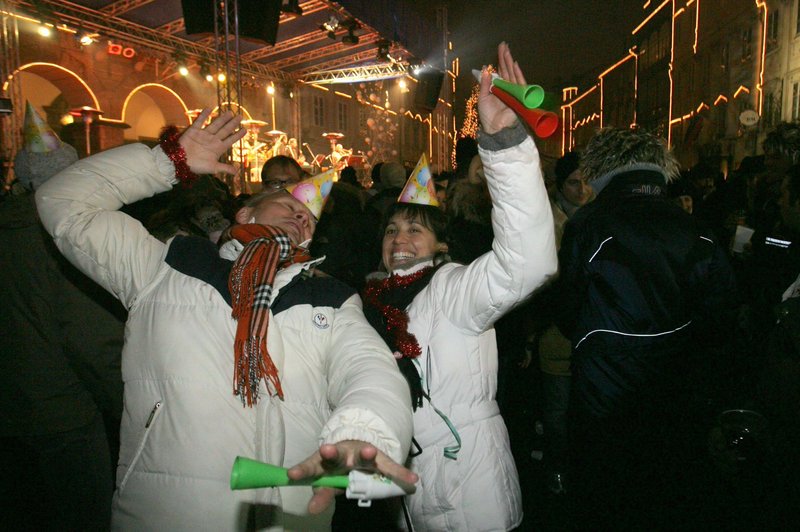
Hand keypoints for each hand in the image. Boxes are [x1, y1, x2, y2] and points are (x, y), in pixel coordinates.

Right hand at [179, 108, 246, 174]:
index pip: (230, 140)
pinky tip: (209, 108)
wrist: (180, 163)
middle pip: (225, 130)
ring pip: (215, 125)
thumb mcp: (213, 168)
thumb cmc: (197, 166)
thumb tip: (237, 172)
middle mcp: (212, 140)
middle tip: (240, 116)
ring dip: (222, 118)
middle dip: (232, 124)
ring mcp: (204, 135)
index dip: (237, 135)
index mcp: (218, 148)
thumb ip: (225, 168)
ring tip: (230, 112)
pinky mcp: (194, 131)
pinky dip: (204, 115)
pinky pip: (200, 122)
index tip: (245, 130)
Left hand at [287, 440, 417, 514]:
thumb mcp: (328, 482)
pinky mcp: (379, 458)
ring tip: (371, 453)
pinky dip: (400, 474)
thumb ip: (321, 495)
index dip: (302, 470)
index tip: (292, 474)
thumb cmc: (338, 469)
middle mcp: (342, 454)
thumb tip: (311, 509)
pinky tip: (412, 481)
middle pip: (336, 455)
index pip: (311, 466)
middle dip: (332, 453)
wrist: (359, 445)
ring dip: (366, 454)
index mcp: (325, 461)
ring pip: (362, 454)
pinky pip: (390, 466)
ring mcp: (360, 454)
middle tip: (327, 450)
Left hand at [478, 42, 525, 134]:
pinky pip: (519, 84)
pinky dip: (517, 74)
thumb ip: (484, 84)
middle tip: (504, 44)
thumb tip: (485, 69)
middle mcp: (507, 88)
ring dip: (509, 62)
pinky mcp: (519, 97)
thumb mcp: (482, 97)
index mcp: (499, 87)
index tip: (500, 48)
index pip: (500, 71)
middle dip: (505, 57)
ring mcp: (513, 91)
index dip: (500, 60)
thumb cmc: (488, 115)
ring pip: (512, 74)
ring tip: (507, 50)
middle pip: (506, 70)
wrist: (495, 128)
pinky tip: (514, 64)